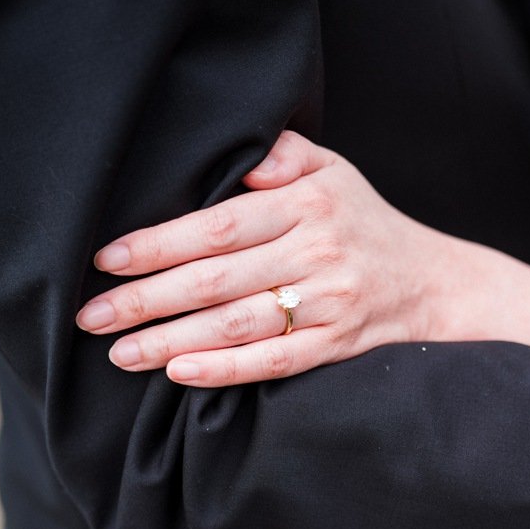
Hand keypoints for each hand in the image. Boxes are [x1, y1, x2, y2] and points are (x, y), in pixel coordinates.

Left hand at [77, 132, 529, 386]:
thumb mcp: (334, 172)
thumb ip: (284, 154)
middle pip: (215, 278)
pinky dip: (226, 368)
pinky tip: (182, 374)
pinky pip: (275, 360)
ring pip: (237, 323)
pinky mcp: (339, 344)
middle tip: (91, 316)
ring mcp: (331, 301)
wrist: (439, 284)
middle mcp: (318, 250)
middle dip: (144, 299)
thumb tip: (241, 158)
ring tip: (119, 352)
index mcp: (307, 202)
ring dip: (170, 339)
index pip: (216, 223)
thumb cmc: (368, 224)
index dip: (156, 243)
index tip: (105, 259)